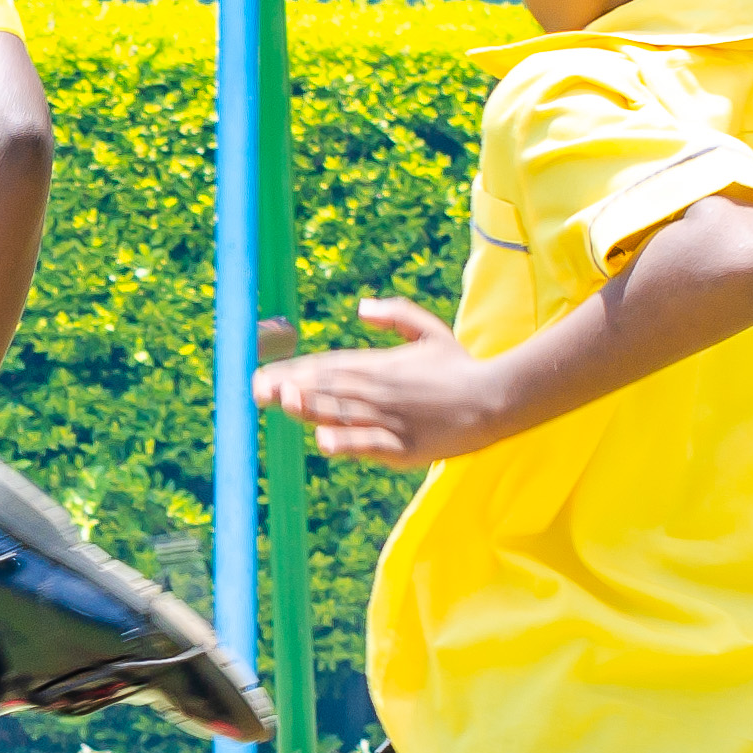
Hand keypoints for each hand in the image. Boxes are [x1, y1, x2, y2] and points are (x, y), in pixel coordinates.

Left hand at [251, 298, 514, 467]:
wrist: (497, 398)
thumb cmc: (460, 366)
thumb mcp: (430, 331)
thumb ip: (396, 315)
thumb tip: (360, 306)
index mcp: (380, 365)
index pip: (328, 365)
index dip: (293, 370)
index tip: (261, 374)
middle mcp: (380, 390)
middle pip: (328, 388)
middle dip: (289, 387)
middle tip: (255, 388)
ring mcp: (390, 419)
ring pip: (343, 412)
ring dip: (311, 406)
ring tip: (281, 400)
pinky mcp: (403, 446)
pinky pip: (370, 444)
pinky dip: (347, 441)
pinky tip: (322, 440)